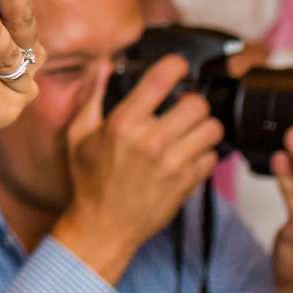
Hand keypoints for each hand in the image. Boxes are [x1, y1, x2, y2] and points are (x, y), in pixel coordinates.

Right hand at [51, 55, 222, 283]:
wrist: (103, 226)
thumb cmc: (89, 181)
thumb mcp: (79, 135)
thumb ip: (93, 96)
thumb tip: (104, 65)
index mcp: (124, 124)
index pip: (161, 79)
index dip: (176, 65)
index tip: (178, 67)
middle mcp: (152, 141)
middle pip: (197, 104)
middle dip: (191, 102)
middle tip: (182, 107)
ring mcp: (174, 164)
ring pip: (213, 129)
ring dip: (203, 127)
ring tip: (190, 131)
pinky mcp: (187, 183)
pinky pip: (213, 157)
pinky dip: (204, 154)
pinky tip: (188, 156)